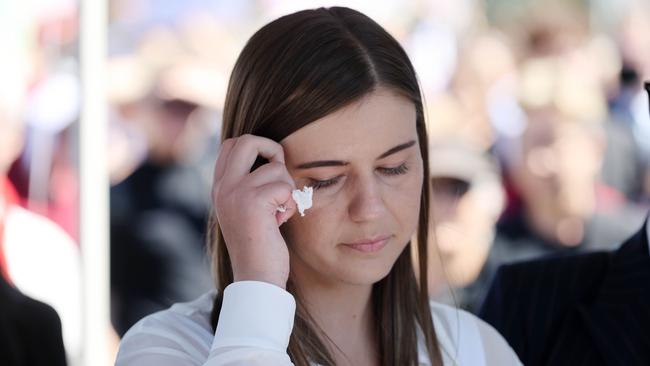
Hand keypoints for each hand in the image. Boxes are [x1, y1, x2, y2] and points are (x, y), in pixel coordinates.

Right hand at [211, 134, 296, 288]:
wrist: (256, 277)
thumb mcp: (246, 209)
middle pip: (247, 141)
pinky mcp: (254, 202)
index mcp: (219, 187)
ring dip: (287, 189)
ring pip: (276, 168)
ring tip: (278, 212)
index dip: (256, 147)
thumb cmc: (259, 245)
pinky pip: (285, 186)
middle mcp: (223, 187)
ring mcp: (236, 193)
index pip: (231, 144)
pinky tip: (280, 221)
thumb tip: (273, 157)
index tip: (270, 166)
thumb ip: (250, 183)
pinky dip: (291, 204)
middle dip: (273, 151)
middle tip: (280, 178)